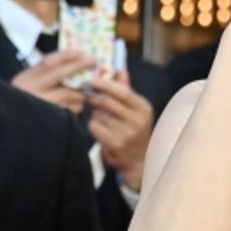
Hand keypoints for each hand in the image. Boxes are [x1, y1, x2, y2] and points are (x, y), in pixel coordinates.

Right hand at [10, 49, 91, 113]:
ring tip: (85, 93)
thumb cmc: (24, 106)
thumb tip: (73, 62)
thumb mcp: (29, 87)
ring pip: (67, 93)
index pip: (47, 62)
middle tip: (94, 61)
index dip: (65, 55)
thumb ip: (45, 77)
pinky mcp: (47, 119)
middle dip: (79, 65)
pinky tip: (77, 107)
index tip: (81, 52)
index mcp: (24, 79)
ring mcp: (37, 104)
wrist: (12, 131)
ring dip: (80, 92)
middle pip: (59, 73)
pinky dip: (76, 107)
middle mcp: (28, 90)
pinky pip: (69, 110)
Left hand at [87, 72, 154, 191]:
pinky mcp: (114, 144)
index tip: (93, 79)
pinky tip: (99, 127)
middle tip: (87, 93)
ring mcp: (126, 134)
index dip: (107, 84)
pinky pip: (95, 127)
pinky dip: (93, 125)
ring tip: (99, 115)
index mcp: (143, 109)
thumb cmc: (134, 130)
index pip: (124, 93)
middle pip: (108, 102)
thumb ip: (127, 90)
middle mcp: (137, 121)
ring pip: (100, 115)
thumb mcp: (136, 110)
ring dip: (95, 113)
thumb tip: (120, 70)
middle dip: (95, 96)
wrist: (137, 160)